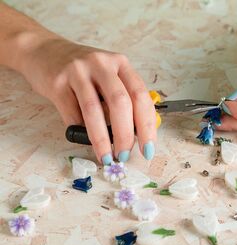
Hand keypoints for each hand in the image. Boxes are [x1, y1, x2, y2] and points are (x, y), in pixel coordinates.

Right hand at [20, 37, 155, 163]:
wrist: (43, 52)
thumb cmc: (84, 74)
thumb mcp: (109, 79)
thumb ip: (123, 100)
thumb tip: (135, 137)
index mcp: (121, 64)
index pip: (141, 96)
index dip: (147, 125)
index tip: (148, 149)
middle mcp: (101, 64)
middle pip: (120, 102)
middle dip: (125, 135)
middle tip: (124, 155)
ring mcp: (78, 71)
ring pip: (94, 110)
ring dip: (102, 139)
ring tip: (105, 156)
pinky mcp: (57, 82)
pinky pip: (71, 114)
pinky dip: (79, 131)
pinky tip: (82, 137)